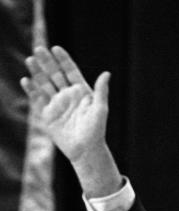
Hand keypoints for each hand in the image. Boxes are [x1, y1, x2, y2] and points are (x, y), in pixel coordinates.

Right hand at [21, 46, 109, 163]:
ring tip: (30, 59)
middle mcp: (67, 95)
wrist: (85, 149)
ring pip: (45, 83)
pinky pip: (37, 98)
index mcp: (81, 92)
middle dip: (47, 62)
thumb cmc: (96, 130)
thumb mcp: (100, 109)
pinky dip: (31, 89)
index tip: (56, 48)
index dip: (64, 60)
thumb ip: (101, 91)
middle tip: (39, 48)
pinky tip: (26, 80)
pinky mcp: (47, 113)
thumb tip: (107, 73)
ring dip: (37, 72)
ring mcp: (56, 103)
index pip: (71, 71)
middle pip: (55, 74)